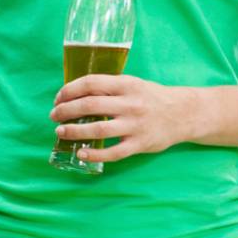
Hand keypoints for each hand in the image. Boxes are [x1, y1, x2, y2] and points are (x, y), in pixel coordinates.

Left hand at [50, 74, 198, 162]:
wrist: (184, 114)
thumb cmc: (153, 98)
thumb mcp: (134, 84)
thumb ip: (110, 88)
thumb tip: (77, 94)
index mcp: (126, 84)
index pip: (91, 83)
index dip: (69, 90)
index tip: (58, 98)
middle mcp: (130, 103)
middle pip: (90, 105)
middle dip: (66, 110)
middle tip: (54, 116)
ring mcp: (135, 125)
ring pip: (98, 129)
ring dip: (74, 131)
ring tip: (61, 132)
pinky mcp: (139, 144)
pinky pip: (113, 152)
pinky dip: (95, 154)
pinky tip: (82, 153)